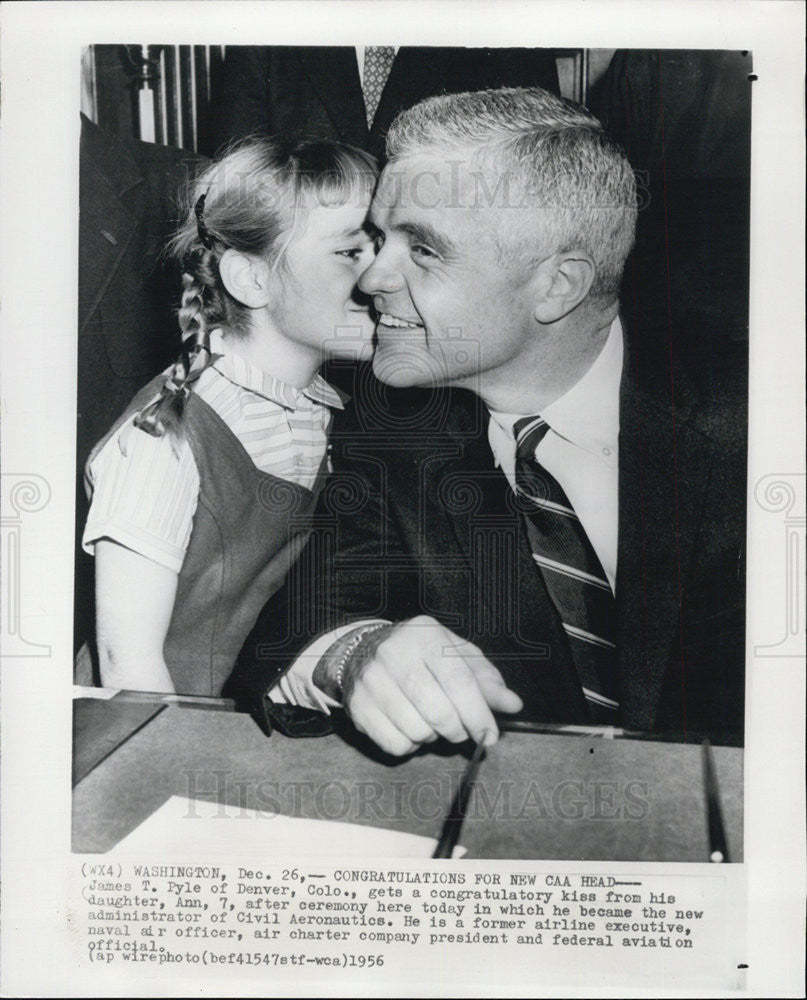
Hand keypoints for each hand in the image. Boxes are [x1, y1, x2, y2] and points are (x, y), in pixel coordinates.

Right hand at [339, 615, 522, 755]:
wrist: (364, 650)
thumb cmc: (421, 654)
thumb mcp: (456, 655)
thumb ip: (486, 680)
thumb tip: (513, 704)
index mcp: (425, 635)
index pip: (458, 681)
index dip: (478, 715)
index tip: (490, 736)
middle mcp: (393, 653)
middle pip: (439, 712)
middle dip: (458, 730)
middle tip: (461, 730)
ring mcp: (371, 681)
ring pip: (417, 731)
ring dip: (433, 737)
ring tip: (430, 720)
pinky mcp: (358, 706)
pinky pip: (395, 745)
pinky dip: (410, 745)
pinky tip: (410, 726)